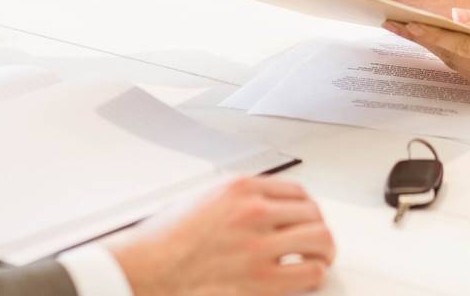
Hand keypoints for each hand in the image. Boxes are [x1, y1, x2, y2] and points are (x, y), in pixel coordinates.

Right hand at [105, 176, 333, 295]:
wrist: (145, 270)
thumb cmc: (163, 241)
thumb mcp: (202, 199)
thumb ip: (237, 200)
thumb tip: (265, 208)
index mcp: (239, 189)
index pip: (296, 191)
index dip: (306, 207)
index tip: (305, 217)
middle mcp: (254, 212)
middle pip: (314, 213)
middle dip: (319, 228)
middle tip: (318, 240)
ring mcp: (259, 247)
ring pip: (320, 241)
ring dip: (323, 251)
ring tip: (319, 258)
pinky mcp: (260, 281)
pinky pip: (307, 274)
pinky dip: (312, 276)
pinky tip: (305, 277)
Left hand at [388, 9, 469, 101]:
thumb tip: (456, 15)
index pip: (454, 45)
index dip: (424, 34)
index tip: (401, 23)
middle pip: (450, 57)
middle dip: (421, 39)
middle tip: (393, 22)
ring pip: (457, 65)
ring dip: (434, 48)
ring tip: (409, 30)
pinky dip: (454, 56)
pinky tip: (440, 43)